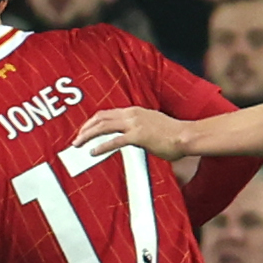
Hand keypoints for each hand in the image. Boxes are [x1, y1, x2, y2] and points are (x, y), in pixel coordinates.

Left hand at [74, 103, 191, 159]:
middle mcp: (132, 114)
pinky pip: (114, 141)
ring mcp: (134, 124)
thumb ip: (139, 128)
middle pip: (100, 118)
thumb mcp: (152, 125)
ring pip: (103, 126)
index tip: (84, 131)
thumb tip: (130, 136)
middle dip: (85, 128)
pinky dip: (101, 146)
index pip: (106, 113)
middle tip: (76, 140)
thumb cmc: (173, 134)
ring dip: (88, 135)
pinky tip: (93, 152)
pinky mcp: (138, 136)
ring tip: (78, 145)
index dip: (92, 122)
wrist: (186, 136)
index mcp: (134, 111)